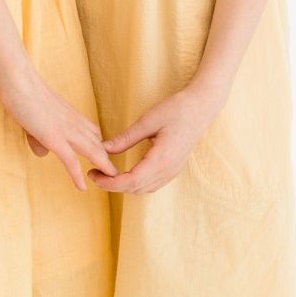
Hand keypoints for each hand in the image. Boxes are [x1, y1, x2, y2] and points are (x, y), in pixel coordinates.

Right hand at [0, 68, 116, 190]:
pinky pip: (70, 161)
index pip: (93, 132)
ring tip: (112, 181)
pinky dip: (77, 175)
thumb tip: (43, 153)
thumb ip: (40, 135)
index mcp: (72, 115)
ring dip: (103, 167)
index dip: (100, 145)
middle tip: (116, 173)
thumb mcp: (35, 116)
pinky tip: (82, 187)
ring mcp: (66, 130)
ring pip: (93, 151)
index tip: (104, 156)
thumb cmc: (23, 93)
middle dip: (108, 159)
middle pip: (98, 143)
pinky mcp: (54, 137)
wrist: (18, 80)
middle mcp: (74, 122)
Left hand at [89, 84, 219, 195]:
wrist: (202, 107)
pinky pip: (152, 184)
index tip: (93, 174)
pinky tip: (125, 174)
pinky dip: (136, 183)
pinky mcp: (174, 168)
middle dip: (112, 185)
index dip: (109, 182)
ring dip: (124, 186)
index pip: (130, 181)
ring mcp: (173, 171)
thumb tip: (102, 148)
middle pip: (135, 188)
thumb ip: (126, 138)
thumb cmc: (176, 110)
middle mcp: (168, 170)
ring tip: (106, 174)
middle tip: (94, 173)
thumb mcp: (148, 121)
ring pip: (144, 189)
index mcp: (161, 159)